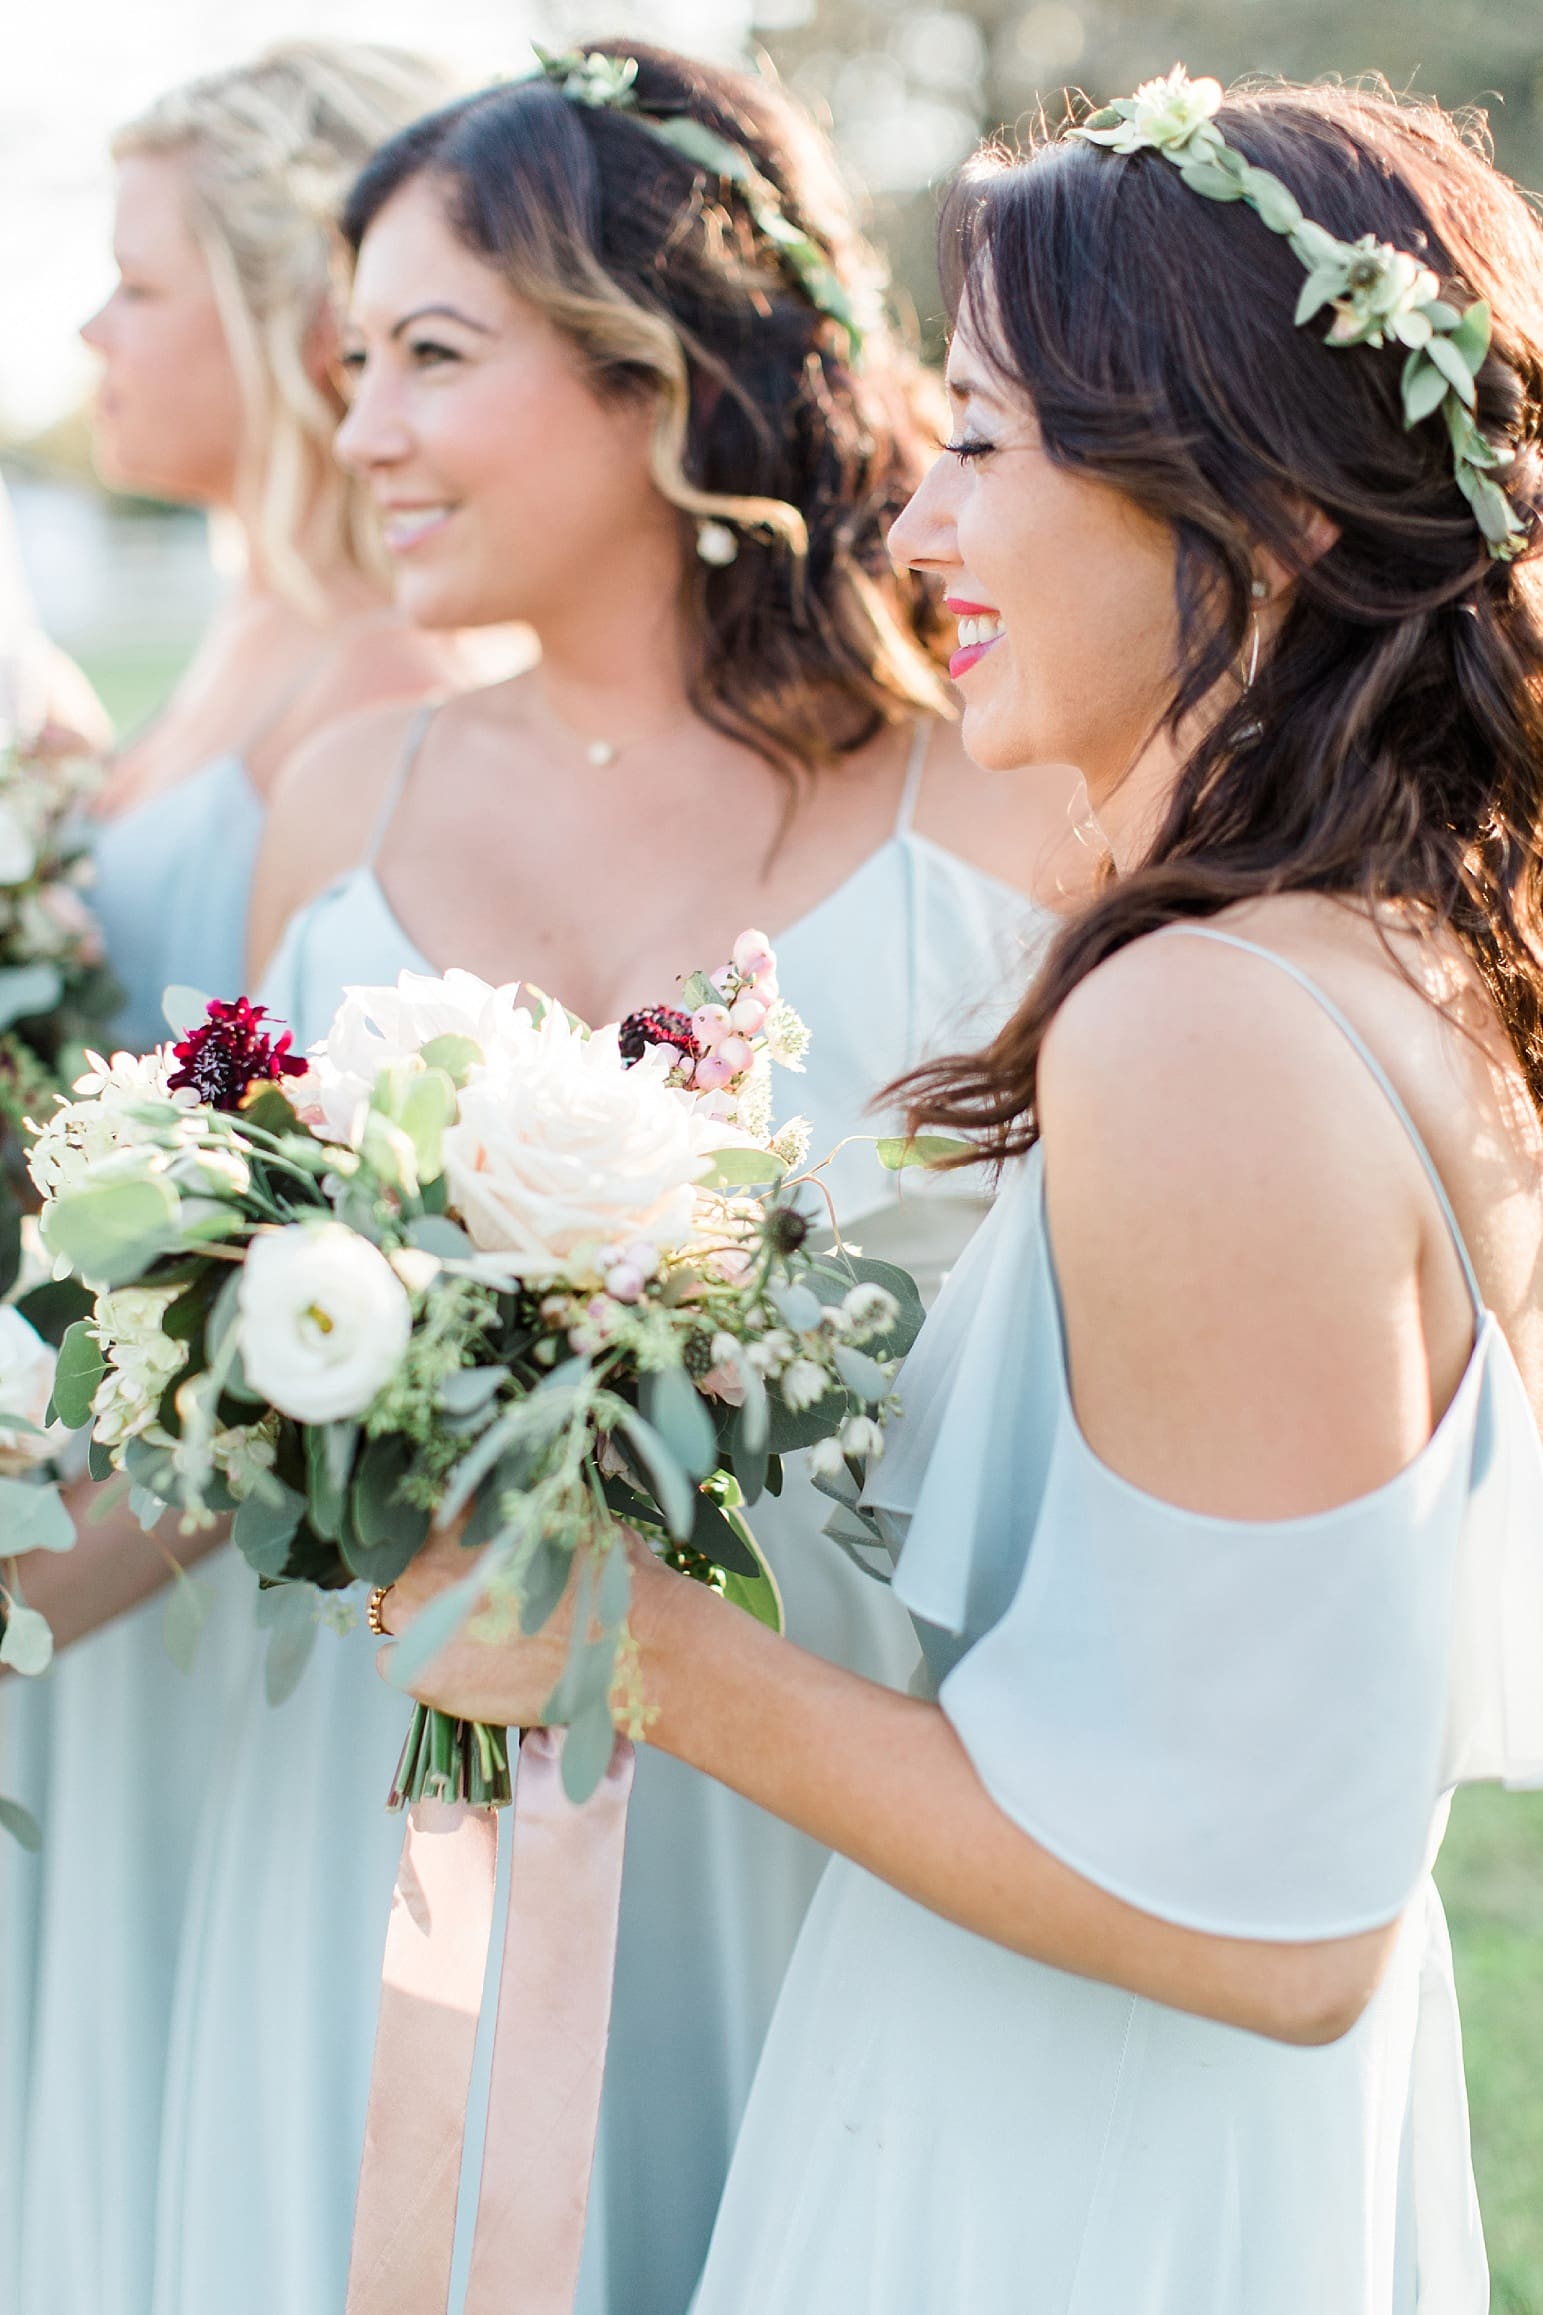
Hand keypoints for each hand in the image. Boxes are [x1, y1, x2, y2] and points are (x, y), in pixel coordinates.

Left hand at [375, 1518, 674, 1727]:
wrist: (628, 1647)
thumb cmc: (607, 1577)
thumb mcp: (570, 1511)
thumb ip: (529, 1500)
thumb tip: (524, 1484)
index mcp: (460, 1514)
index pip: (420, 1512)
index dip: (441, 1533)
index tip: (461, 1550)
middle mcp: (426, 1560)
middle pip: (400, 1561)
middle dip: (428, 1576)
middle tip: (470, 1595)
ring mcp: (419, 1619)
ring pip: (389, 1610)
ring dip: (418, 1617)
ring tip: (461, 1633)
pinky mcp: (422, 1672)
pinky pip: (390, 1662)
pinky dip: (415, 1663)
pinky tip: (454, 1666)